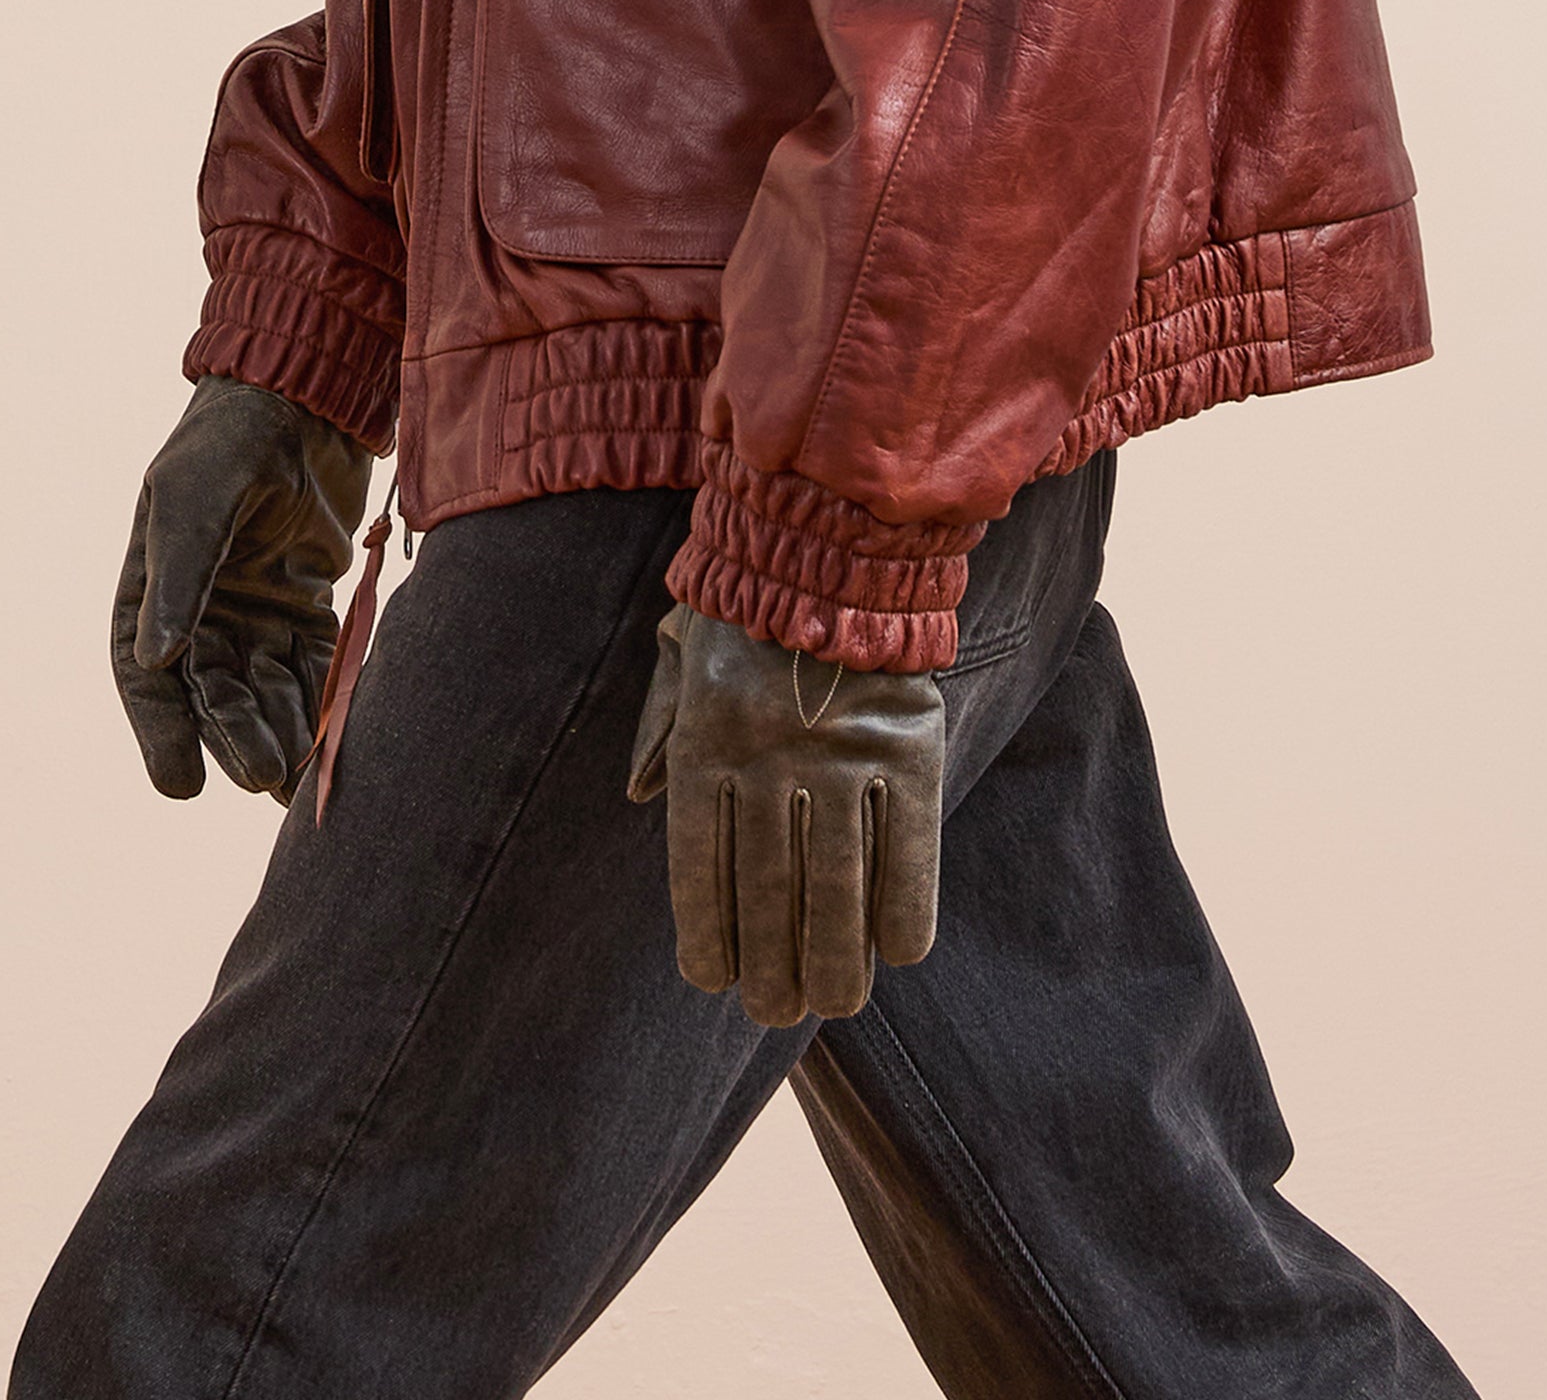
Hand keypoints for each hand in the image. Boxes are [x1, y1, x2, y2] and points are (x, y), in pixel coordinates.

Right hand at [110, 377, 373, 800]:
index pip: (149, 678)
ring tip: (300, 776)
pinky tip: (334, 737)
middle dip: (235, 736)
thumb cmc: (231, 439)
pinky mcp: (306, 601)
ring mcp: (255, 607)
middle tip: (261, 775)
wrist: (304, 392)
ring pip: (265, 688)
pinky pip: (311, 664)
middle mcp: (201, 609)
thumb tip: (156, 660)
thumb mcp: (195, 500)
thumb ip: (181, 576)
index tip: (182, 785)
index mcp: (152, 589)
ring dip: (281, 730)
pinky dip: (320, 699)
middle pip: (214, 692)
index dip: (163, 733)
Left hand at [627, 601, 944, 1026]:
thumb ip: (659, 725)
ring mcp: (842, 754)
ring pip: (838, 887)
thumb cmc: (746, 603)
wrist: (835, 535)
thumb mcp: (682, 649)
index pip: (699, 865)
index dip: (708, 932)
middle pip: (770, 893)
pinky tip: (896, 952)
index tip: (714, 980)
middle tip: (777, 1012)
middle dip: (773, 967)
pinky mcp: (908, 746)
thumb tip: (638, 799)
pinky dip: (904, 908)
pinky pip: (906, 848)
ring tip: (832, 1003)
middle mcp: (770, 756)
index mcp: (706, 738)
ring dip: (836, 960)